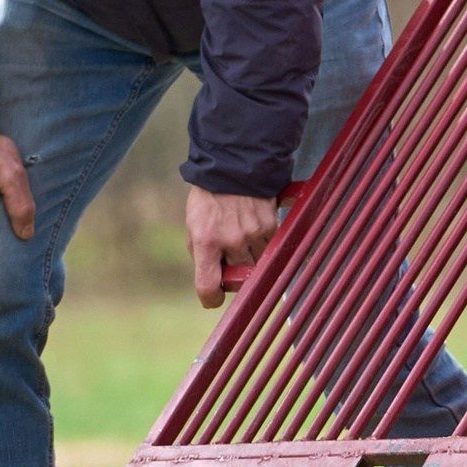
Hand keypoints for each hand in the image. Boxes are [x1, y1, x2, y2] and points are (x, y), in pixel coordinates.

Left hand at [187, 186, 280, 308]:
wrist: (234, 168)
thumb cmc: (209, 199)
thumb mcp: (194, 226)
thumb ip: (202, 254)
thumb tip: (214, 280)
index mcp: (206, 241)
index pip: (208, 285)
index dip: (211, 298)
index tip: (214, 298)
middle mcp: (231, 240)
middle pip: (239, 278)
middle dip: (235, 276)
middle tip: (230, 264)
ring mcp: (254, 233)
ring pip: (258, 265)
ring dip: (251, 261)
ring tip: (242, 242)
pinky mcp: (271, 226)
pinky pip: (270, 249)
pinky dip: (264, 247)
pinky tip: (254, 231)